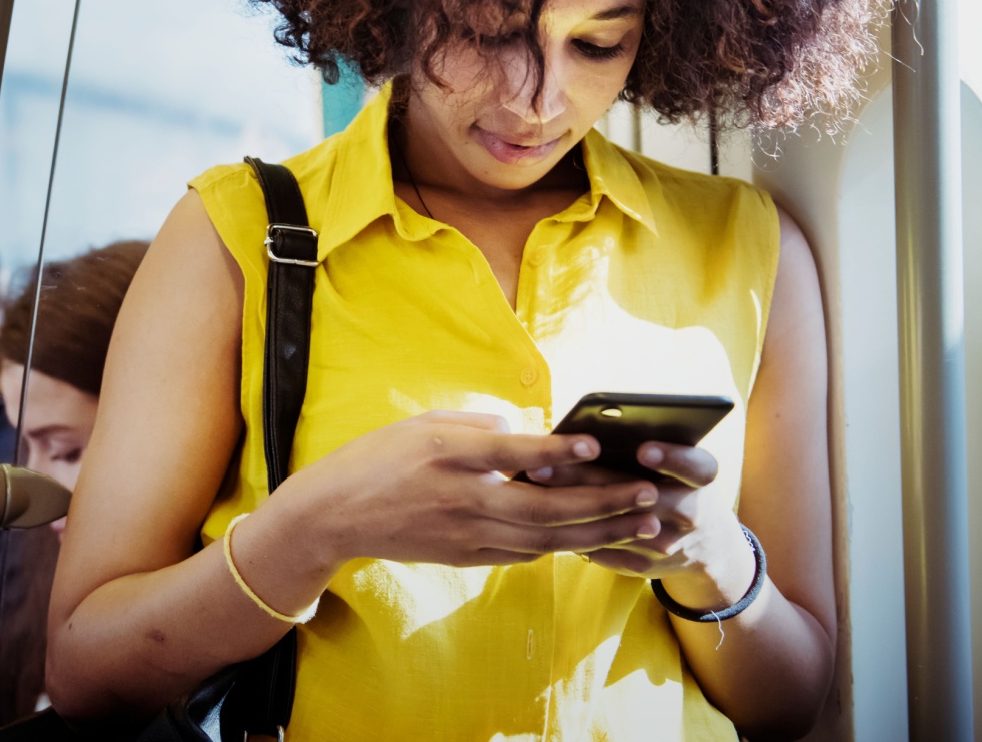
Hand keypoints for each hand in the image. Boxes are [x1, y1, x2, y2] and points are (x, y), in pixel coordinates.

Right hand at [278, 410, 662, 568]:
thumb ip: (479, 426)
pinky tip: (591, 537)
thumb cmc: (378, 458)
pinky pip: (523, 554)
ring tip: (641, 523)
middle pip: (544, 507)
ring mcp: (464, 534)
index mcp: (449, 455)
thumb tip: (528, 435)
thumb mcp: (424, 423)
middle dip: (603, 502)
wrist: (334, 515)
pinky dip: (560, 546)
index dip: (557, 450)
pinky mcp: (464, 557)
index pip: (513, 453)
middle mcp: (461, 499)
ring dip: (598, 532)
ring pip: (544, 538)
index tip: (595, 443)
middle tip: (647, 493)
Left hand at [530, 441, 753, 610]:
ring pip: (615, 526)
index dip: (672, 459)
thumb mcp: (676, 465)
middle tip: (544, 463)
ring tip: (534, 485)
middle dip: (590, 478)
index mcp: (700, 480)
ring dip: (571, 507)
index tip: (642, 450)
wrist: (705, 545)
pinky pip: (605, 550)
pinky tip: (538, 513)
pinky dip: (573, 531)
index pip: (696, 467)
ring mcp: (668, 544)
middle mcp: (691, 513)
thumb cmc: (675, 484)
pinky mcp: (644, 566)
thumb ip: (643, 445)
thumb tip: (583, 426)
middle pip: (641, 496)